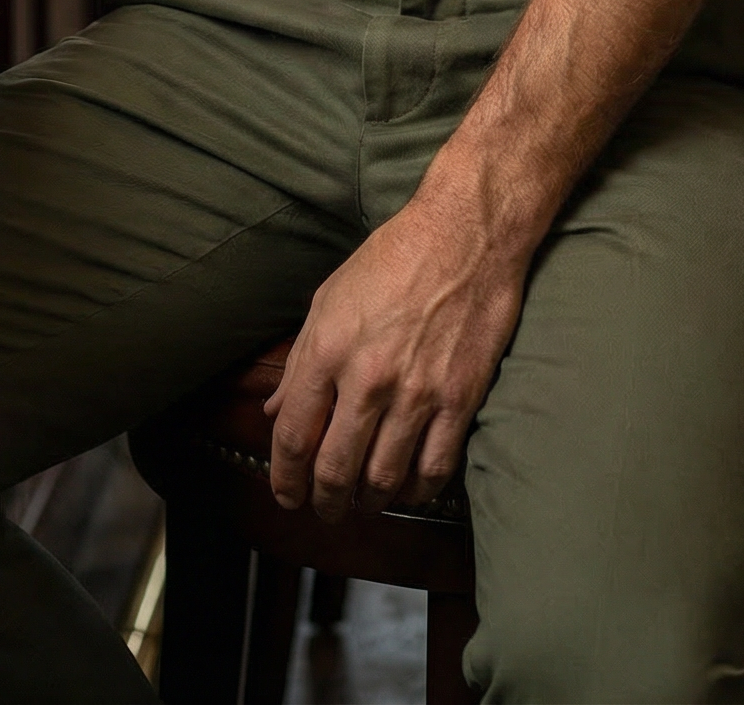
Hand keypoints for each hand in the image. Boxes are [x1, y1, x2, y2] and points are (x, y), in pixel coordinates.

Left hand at [265, 179, 527, 521]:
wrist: (465, 234)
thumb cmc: (394, 258)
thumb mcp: (329, 297)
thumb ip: (300, 360)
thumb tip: (277, 410)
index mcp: (328, 349)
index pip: (293, 436)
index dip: (285, 478)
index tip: (286, 495)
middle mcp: (368, 378)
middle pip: (335, 469)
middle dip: (324, 502)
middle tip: (325, 510)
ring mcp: (417, 392)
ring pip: (383, 478)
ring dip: (369, 502)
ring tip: (364, 503)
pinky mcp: (460, 399)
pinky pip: (435, 468)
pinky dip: (417, 489)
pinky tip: (408, 487)